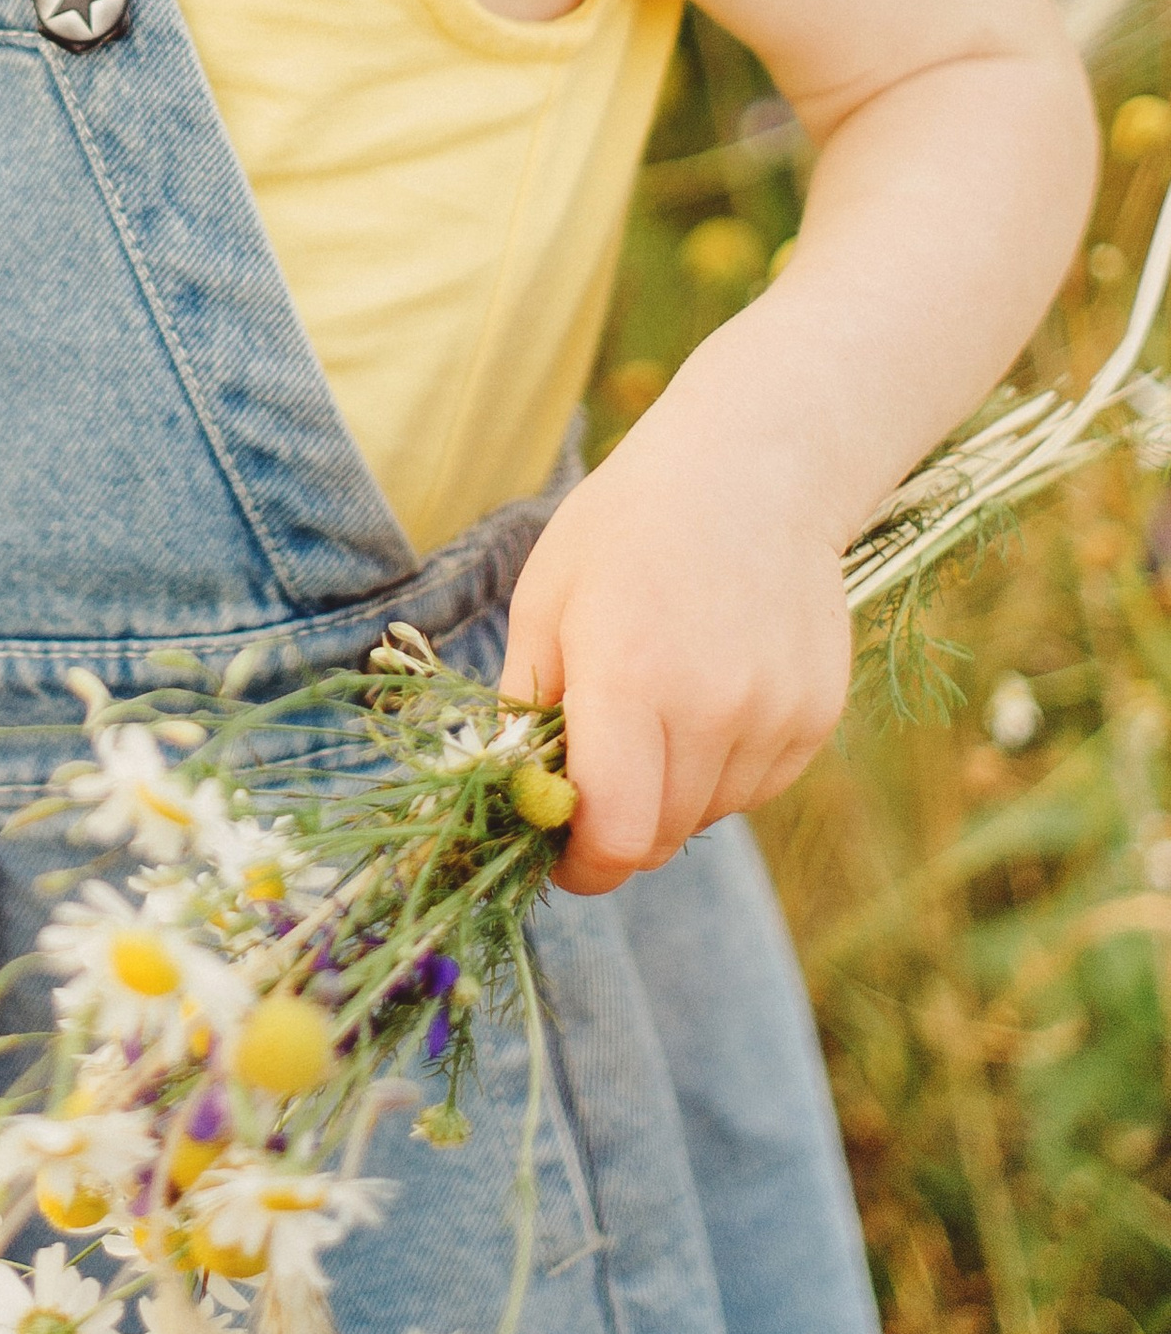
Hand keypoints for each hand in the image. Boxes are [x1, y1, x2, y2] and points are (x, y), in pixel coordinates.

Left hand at [498, 429, 850, 896]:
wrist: (751, 469)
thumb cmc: (627, 529)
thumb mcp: (546, 603)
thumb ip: (527, 710)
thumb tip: (515, 796)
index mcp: (629, 679)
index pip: (616, 836)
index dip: (580, 864)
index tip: (557, 852)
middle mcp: (713, 708)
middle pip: (660, 836)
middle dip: (617, 827)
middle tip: (594, 776)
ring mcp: (776, 715)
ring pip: (710, 814)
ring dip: (671, 793)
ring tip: (657, 707)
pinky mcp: (818, 716)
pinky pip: (757, 785)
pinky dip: (721, 768)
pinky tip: (707, 697)